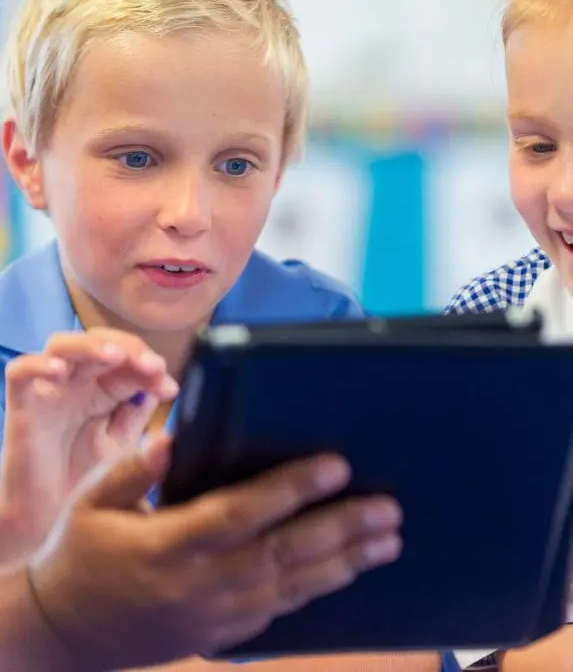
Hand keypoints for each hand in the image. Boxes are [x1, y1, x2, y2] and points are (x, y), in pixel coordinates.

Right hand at [0, 328, 178, 559]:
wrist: (48, 528)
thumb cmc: (86, 484)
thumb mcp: (123, 447)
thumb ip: (139, 415)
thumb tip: (164, 384)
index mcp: (107, 389)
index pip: (130, 360)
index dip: (151, 366)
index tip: (171, 389)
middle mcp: (78, 385)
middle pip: (100, 343)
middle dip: (130, 349)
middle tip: (152, 367)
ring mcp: (49, 393)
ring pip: (61, 345)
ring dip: (90, 346)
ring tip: (114, 358)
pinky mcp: (22, 409)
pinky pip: (19, 373)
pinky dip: (38, 365)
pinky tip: (61, 372)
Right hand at [27, 435, 402, 670]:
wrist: (63, 634)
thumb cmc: (79, 554)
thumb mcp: (91, 502)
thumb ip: (133, 468)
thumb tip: (172, 439)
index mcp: (168, 545)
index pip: (242, 512)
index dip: (293, 489)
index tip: (337, 466)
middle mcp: (200, 585)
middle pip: (283, 553)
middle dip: (340, 529)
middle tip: (388, 510)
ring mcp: (214, 616)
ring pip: (292, 587)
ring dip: (344, 563)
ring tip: (387, 541)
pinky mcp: (220, 635)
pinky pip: (279, 611)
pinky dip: (317, 590)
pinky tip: (347, 571)